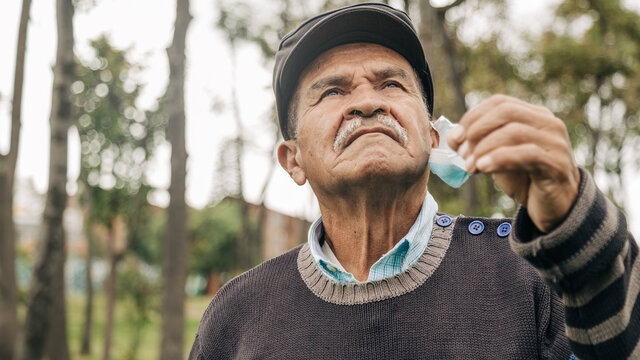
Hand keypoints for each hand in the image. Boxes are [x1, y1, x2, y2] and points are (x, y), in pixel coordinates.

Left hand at [446, 95, 580, 232]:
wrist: (553, 207)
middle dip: (476, 130)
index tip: (455, 138)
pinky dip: (499, 158)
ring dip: (483, 148)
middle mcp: (548, 123)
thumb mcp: (497, 157)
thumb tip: (452, 137)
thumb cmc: (524, 179)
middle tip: (460, 152)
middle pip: (506, 111)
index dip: (472, 117)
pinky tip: (482, 167)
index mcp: (533, 115)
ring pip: (514, 131)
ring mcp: (555, 142)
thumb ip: (479, 144)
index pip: (499, 102)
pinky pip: (526, 154)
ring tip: (469, 166)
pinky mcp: (556, 163)